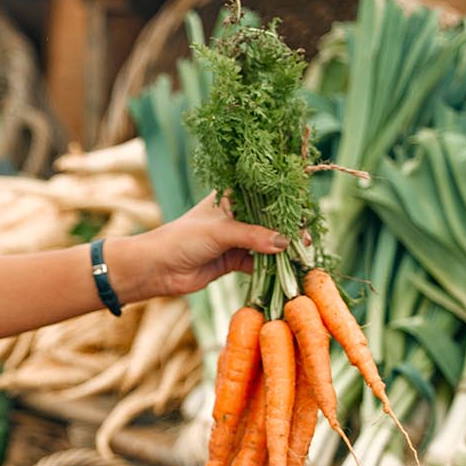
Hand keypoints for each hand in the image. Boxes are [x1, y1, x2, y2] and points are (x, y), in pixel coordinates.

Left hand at [107, 192, 289, 301]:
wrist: (158, 269)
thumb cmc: (183, 238)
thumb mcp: (220, 231)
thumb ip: (253, 236)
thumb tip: (285, 243)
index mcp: (232, 197)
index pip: (265, 194)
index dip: (285, 202)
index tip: (304, 211)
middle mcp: (237, 215)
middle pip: (271, 220)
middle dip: (289, 229)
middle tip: (307, 239)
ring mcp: (237, 238)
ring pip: (268, 242)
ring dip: (283, 250)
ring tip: (302, 255)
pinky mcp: (235, 260)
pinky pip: (260, 262)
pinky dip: (272, 267)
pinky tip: (287, 271)